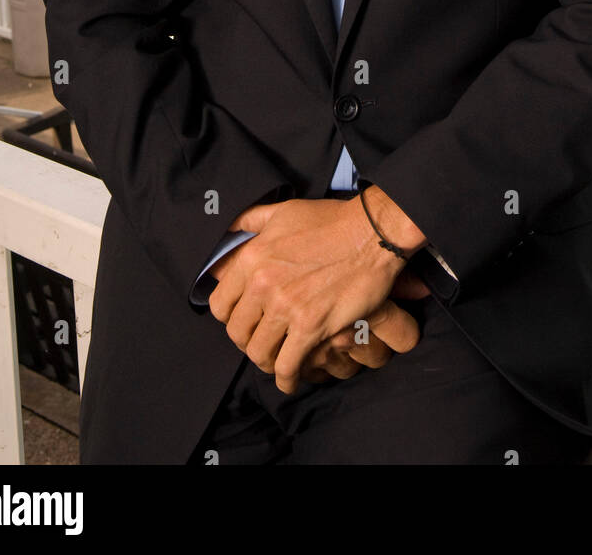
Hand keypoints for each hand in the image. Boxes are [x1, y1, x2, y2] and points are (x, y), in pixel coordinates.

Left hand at [207, 193, 426, 393]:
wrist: (371, 235)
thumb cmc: (330, 221)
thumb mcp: (283, 212)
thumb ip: (252, 220)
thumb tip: (232, 228)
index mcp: (252, 258)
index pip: (220, 305)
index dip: (230, 317)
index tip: (244, 320)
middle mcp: (263, 284)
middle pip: (237, 332)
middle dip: (248, 341)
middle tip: (263, 341)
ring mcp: (286, 307)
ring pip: (259, 352)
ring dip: (266, 361)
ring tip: (276, 360)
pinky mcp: (311, 326)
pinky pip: (287, 365)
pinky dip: (286, 378)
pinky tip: (290, 379)